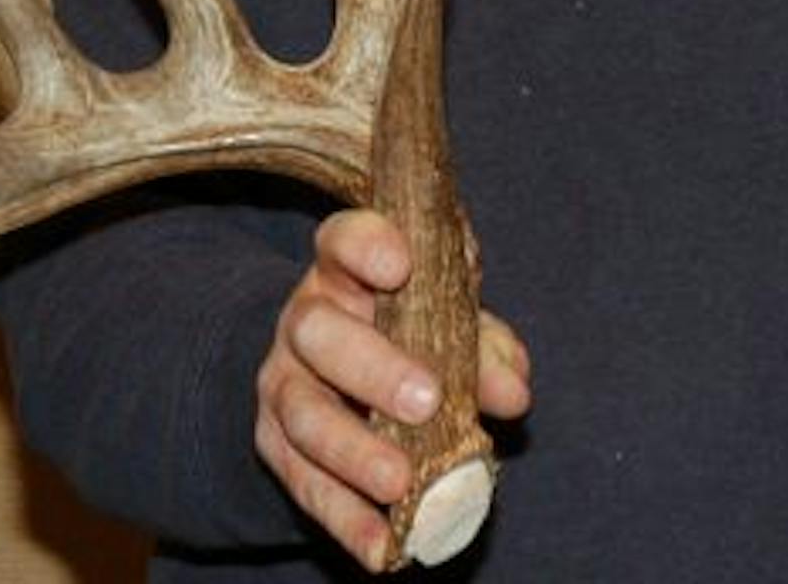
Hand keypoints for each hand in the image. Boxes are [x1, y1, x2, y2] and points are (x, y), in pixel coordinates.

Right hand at [254, 208, 530, 569]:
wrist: (333, 364)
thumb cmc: (407, 326)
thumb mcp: (447, 319)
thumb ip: (483, 344)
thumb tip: (513, 391)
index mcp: (345, 269)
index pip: (344, 240)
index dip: (367, 247)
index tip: (400, 265)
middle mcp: (305, 320)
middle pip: (320, 334)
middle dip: (372, 367)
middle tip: (427, 399)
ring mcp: (282, 382)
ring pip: (305, 415)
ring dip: (354, 453)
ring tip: (400, 484)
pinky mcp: (274, 444)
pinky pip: (303, 483)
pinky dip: (344, 519)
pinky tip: (381, 548)